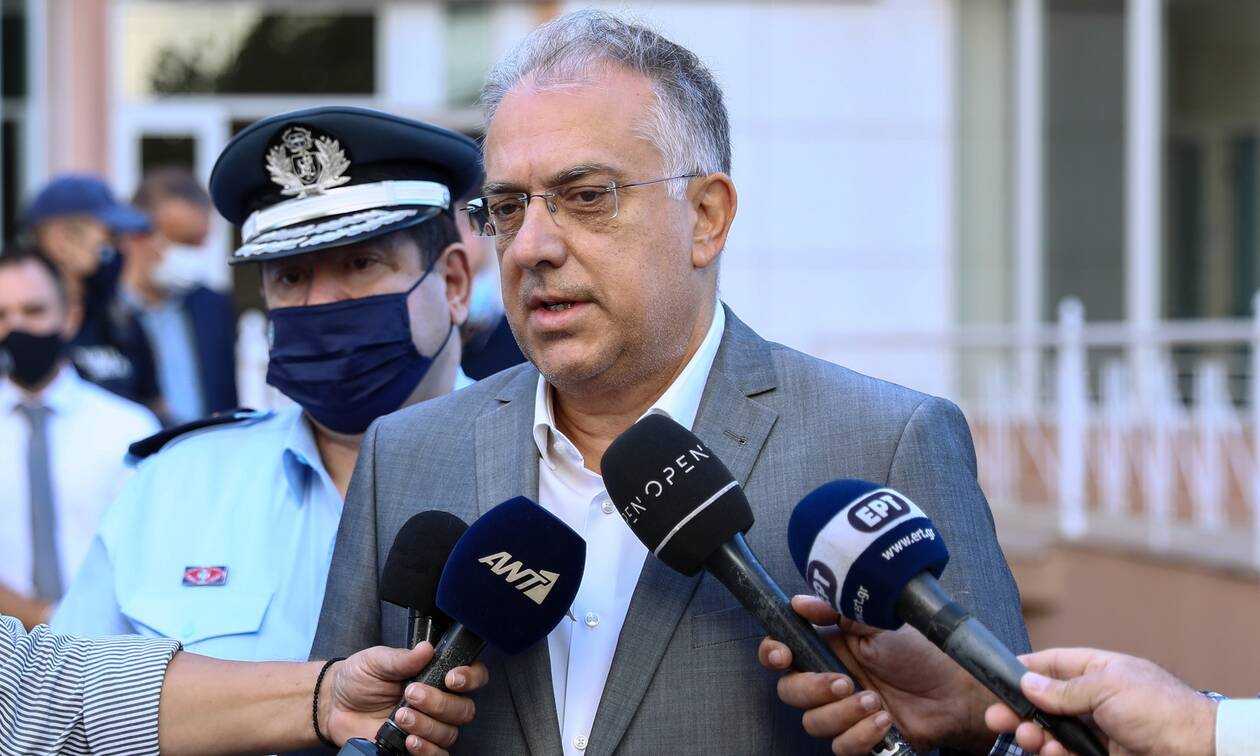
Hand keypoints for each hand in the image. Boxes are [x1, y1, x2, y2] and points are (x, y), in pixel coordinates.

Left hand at [321, 642, 489, 754]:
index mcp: (437, 676)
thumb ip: (402, 658)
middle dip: (439, 703)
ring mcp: (429, 726)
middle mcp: (439, 702)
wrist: (335, 705)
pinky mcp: (417, 748)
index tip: (452, 678)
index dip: (471, 678)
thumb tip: (426, 649)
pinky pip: (437, 755)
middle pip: (464, 709)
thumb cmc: (360, 678)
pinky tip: (409, 741)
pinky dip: (426, 750)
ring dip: (427, 726)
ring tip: (400, 716)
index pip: (473, 677)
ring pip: (450, 733)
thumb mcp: (377, 660)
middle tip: (411, 695)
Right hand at [758, 595, 994, 754]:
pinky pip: (840, 746)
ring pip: (813, 722)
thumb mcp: (877, 620)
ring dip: (842, 713)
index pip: (783, 651)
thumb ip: (836, 610)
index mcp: (829, 648)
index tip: (783, 655)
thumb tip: (800, 601)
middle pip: (790, 692)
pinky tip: (884, 720)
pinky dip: (860, 734)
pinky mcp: (860, 737)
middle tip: (845, 681)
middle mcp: (830, 680)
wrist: (954, 692)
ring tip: (875, 701)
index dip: (773, 654)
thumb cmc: (921, 653)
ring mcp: (844, 712)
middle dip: (813, 689)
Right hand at [983, 648, 1216, 755]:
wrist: (1197, 750)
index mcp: (1098, 670)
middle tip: (996, 718)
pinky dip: (1054, 753)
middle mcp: (1094, 698)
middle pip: (1045, 701)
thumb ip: (1064, 688)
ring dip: (1034, 734)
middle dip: (1020, 709)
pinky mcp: (1101, 754)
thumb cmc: (1161, 709)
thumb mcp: (1107, 687)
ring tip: (1027, 739)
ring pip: (1052, 730)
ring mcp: (1098, 728)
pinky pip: (1067, 752)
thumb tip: (1028, 682)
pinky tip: (1051, 752)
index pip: (1052, 664)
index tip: (997, 678)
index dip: (1024, 669)